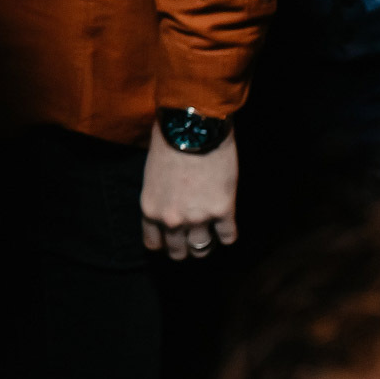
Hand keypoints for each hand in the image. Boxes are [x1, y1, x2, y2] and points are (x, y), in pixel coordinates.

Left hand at [141, 125, 238, 259]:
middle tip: (191, 239)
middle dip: (184, 247)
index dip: (163, 242)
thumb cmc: (168, 141)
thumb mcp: (152, 173)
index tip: (170, 238)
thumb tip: (168, 206)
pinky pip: (228, 237)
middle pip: (178, 251)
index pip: (153, 243)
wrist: (191, 127)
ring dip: (205, 244)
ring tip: (209, 236)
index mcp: (151, 209)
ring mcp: (198, 218)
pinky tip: (226, 225)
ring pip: (202, 249)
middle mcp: (172, 219)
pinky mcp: (223, 211)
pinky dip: (228, 234)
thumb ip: (159, 196)